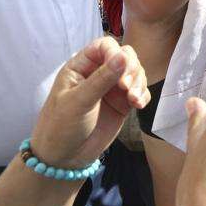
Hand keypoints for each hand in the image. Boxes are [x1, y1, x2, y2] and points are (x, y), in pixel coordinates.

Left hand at [31, 38, 148, 167]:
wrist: (64, 159)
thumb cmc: (61, 126)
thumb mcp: (78, 101)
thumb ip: (102, 79)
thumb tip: (124, 56)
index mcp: (81, 67)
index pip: (104, 46)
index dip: (116, 53)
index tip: (121, 69)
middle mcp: (98, 73)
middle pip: (125, 57)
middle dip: (131, 70)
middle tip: (127, 88)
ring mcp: (112, 88)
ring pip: (136, 73)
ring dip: (139, 84)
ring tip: (134, 101)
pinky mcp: (123, 103)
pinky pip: (141, 91)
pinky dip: (143, 95)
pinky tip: (138, 106)